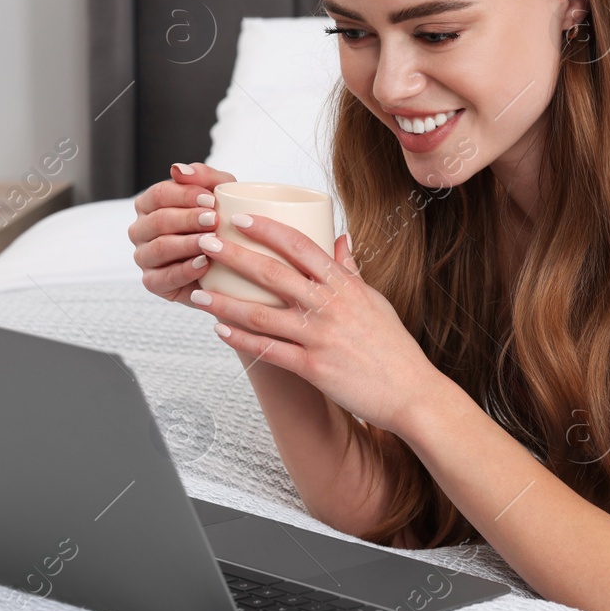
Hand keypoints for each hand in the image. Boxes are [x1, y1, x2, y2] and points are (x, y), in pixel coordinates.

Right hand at [129, 161, 234, 305]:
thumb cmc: (221, 221)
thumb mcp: (219, 193)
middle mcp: (141, 230)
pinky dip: (185, 271)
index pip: (159, 194)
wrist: (231, 263)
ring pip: (159, 248)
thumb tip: (177, 169)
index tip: (211, 200)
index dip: (184, 195)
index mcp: (149, 205)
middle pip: (158, 220)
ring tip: (211, 242)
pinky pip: (163, 277)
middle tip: (214, 220)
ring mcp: (144, 257)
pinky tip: (205, 264)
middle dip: (188, 219)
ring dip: (187, 244)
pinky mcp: (153, 282)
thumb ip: (203, 176)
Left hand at [188, 215, 438, 435]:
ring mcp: (320, 337)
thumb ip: (351, 271)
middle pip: (273, 273)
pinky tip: (220, 331)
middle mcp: (330, 306)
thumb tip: (341, 239)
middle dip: (234, 256)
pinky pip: (269, 350)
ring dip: (224, 303)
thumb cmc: (393, 347)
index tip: (243, 218)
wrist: (411, 392)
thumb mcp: (374, 301)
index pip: (301, 246)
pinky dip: (241, 340)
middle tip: (206, 242)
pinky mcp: (313, 368)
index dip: (268, 229)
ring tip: (198, 293)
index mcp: (344, 285)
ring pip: (261, 314)